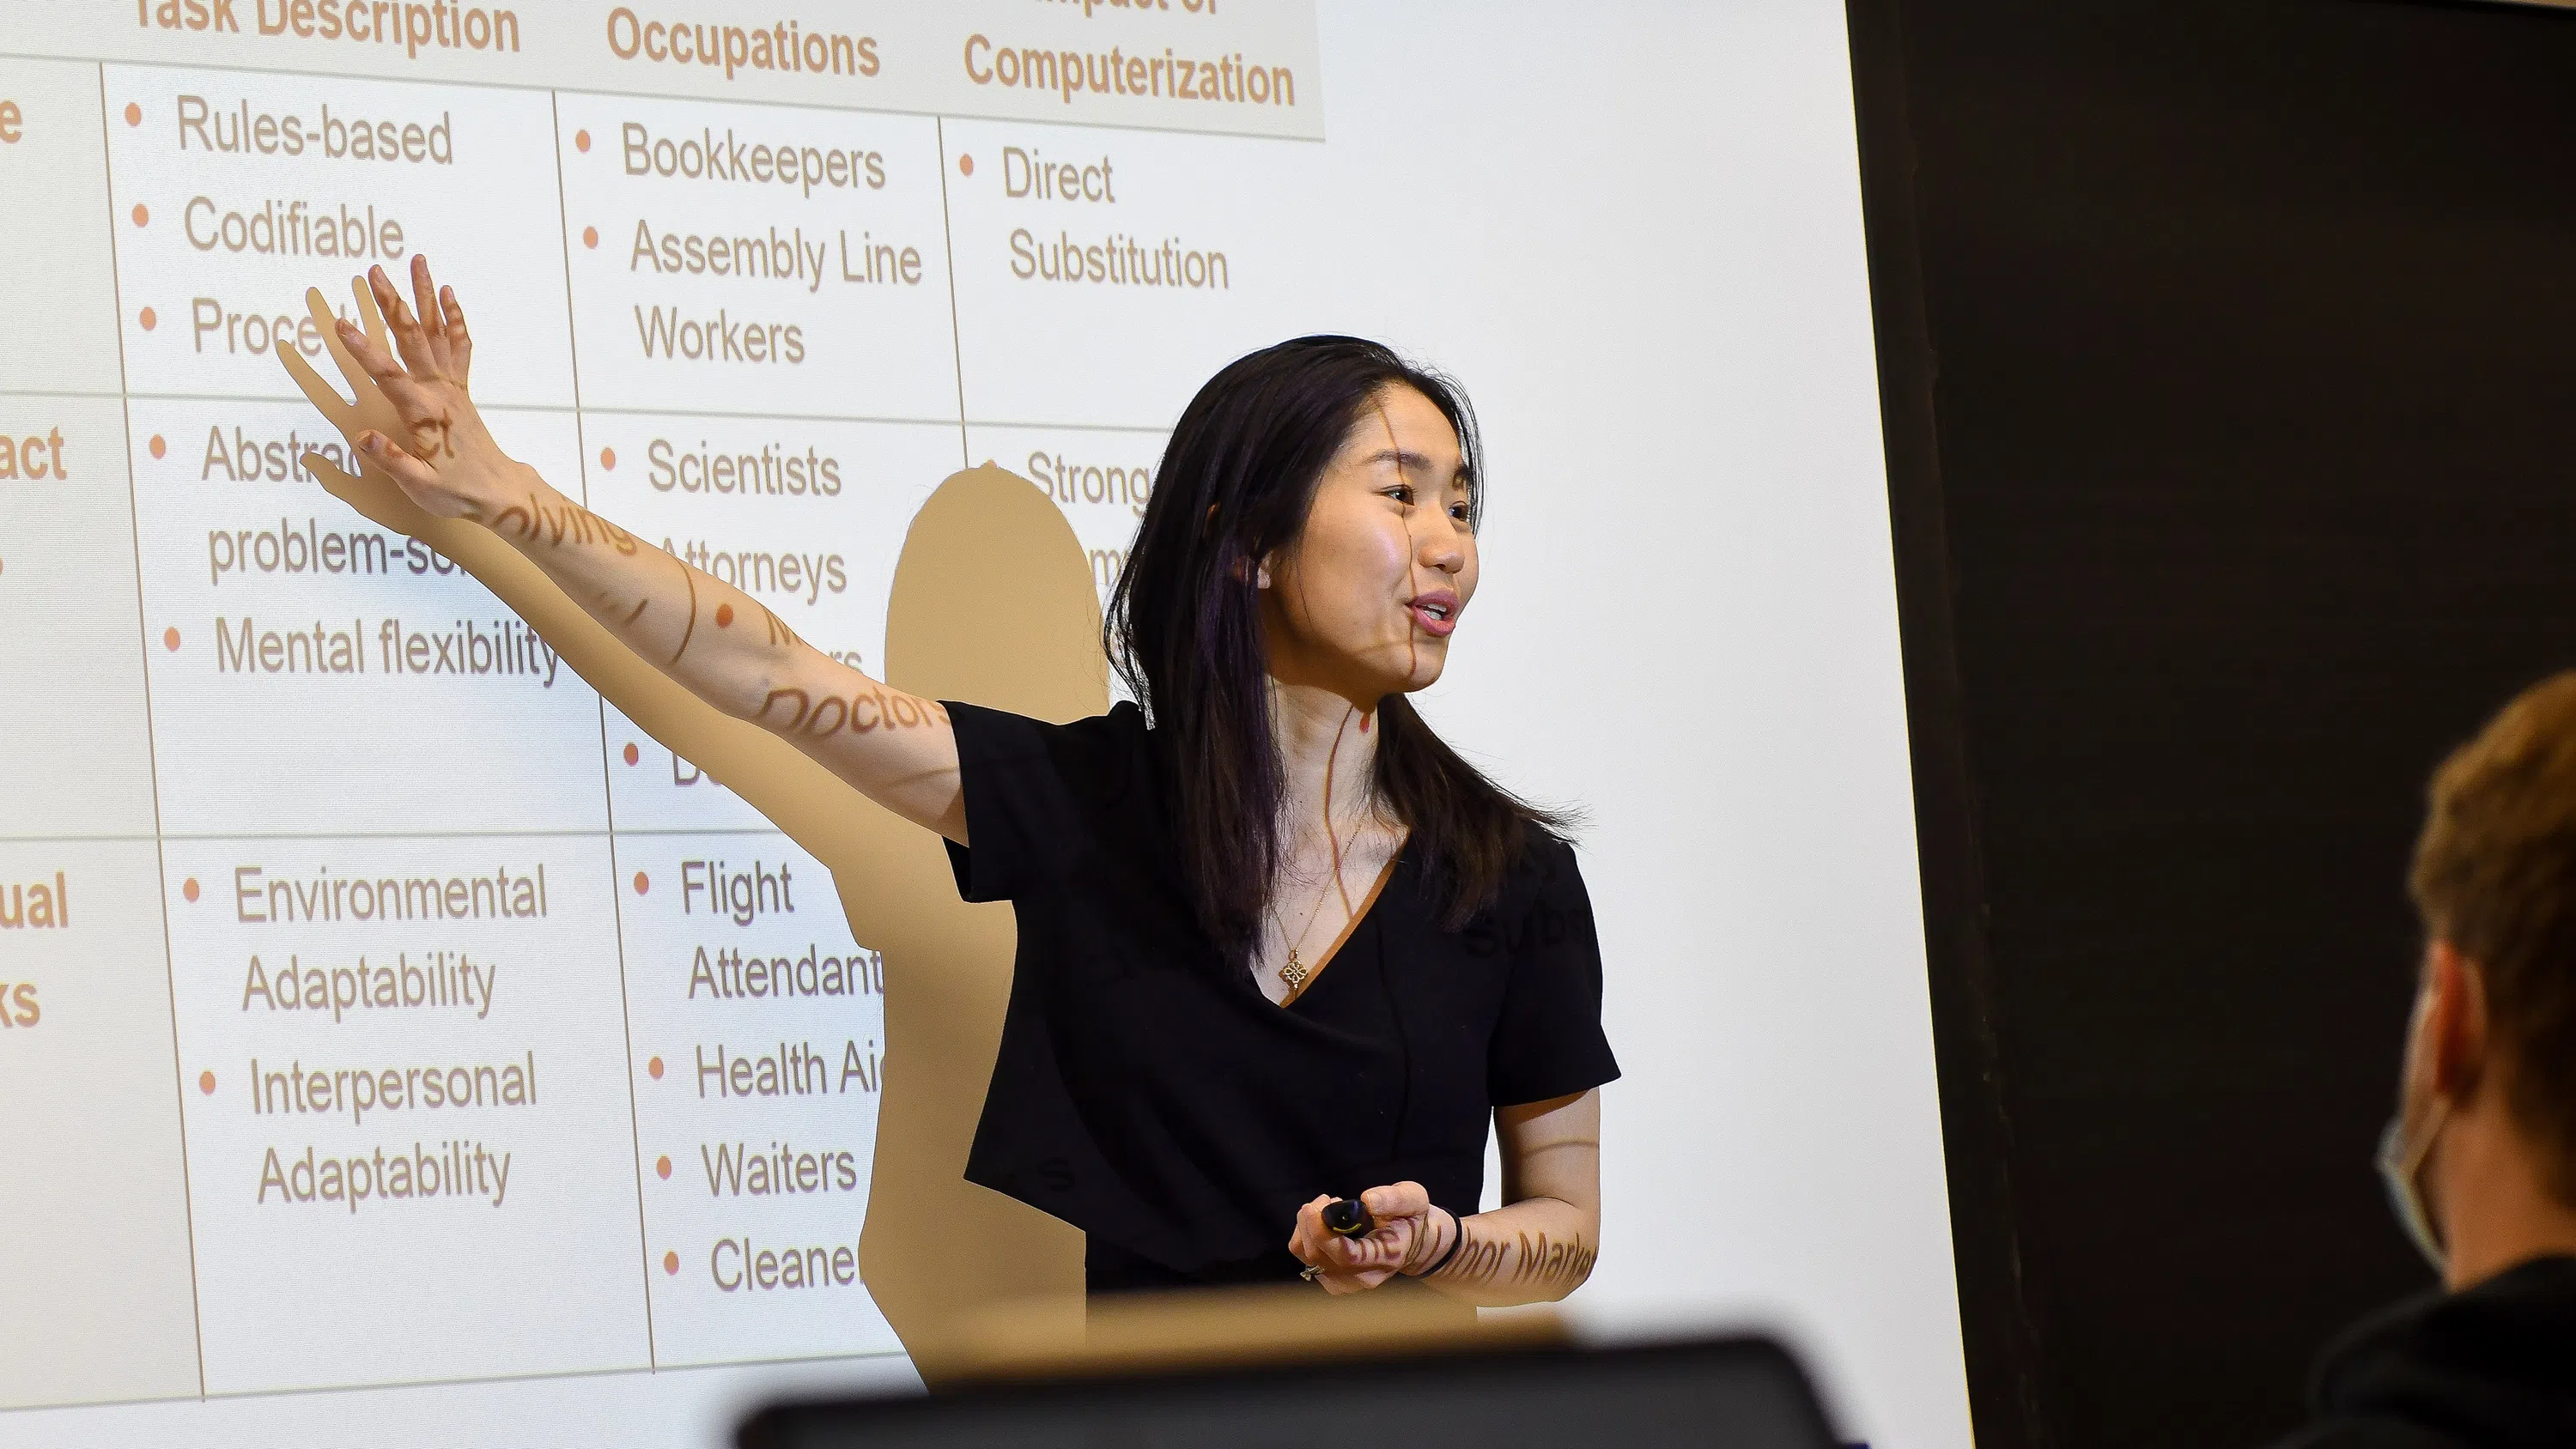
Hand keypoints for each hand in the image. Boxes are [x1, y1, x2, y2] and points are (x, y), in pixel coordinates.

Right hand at [278, 256, 517, 530]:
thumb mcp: (420, 486)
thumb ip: (392, 461)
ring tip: (417, 261)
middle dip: (393, 303)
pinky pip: (459, 346)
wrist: (498, 491)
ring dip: (425, 296)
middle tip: (375, 270)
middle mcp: (440, 392)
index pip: (389, 376)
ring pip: (436, 333)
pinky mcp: (461, 388)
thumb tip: (362, 438)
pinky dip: (454, 318)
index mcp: (424, 414)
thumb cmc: (456, 491)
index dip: (363, 351)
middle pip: (413, 340)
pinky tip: (447, 293)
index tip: (340, 324)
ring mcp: (453, 386)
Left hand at [1288, 1181, 1447, 1294]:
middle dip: (1311, 1223)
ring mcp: (1348, 1282)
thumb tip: (1367, 1200)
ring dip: (1306, 1228)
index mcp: (1386, 1257)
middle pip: (1321, 1258)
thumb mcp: (1413, 1199)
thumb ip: (1394, 1198)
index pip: (1348, 1257)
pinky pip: (1306, 1259)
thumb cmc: (1410, 1217)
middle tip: (1325, 1198)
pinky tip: (1322, 1223)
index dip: (1324, 1235)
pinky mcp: (1334, 1280)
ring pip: (1309, 1259)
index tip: (1316, 1208)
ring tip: (1325, 1207)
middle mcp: (1365, 1276)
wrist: (1411, 1243)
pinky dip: (1306, 1236)